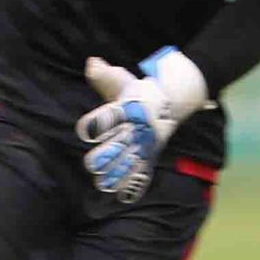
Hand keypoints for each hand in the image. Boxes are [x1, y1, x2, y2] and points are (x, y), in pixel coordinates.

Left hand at [75, 47, 208, 201]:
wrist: (174, 98)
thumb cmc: (137, 90)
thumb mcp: (122, 79)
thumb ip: (104, 75)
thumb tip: (91, 63)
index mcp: (127, 108)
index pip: (110, 116)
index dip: (96, 123)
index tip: (85, 130)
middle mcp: (136, 128)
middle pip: (120, 144)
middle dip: (106, 155)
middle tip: (91, 163)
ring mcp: (145, 143)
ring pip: (130, 162)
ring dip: (117, 174)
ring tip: (102, 183)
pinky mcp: (150, 154)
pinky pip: (142, 171)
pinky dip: (133, 184)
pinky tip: (121, 196)